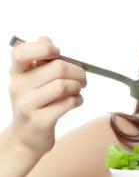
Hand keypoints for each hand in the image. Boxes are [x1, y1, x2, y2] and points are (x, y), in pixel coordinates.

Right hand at [8, 36, 86, 156]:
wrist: (26, 137)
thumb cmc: (35, 103)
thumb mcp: (32, 80)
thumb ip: (40, 59)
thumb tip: (45, 38)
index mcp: (17, 72)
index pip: (21, 52)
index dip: (43, 48)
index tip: (58, 52)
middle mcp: (18, 87)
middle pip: (57, 68)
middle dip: (78, 72)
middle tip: (83, 78)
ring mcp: (28, 105)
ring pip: (64, 86)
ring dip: (78, 87)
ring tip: (78, 90)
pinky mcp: (40, 121)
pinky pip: (68, 103)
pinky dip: (78, 100)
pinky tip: (76, 101)